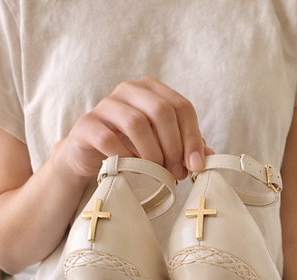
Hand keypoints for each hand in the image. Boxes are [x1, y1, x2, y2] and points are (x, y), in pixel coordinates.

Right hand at [56, 76, 211, 180]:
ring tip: (156, 172)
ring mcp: (105, 105)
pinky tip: (131, 168)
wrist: (89, 155)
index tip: (196, 165)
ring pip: (136, 123)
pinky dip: (125, 157)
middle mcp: (129, 90)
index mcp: (152, 90)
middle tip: (176, 172)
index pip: (181, 106)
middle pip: (161, 111)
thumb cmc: (130, 147)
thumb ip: (184, 147)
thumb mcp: (161, 145)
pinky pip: (109, 139)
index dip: (192, 137)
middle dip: (173, 146)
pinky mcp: (87, 124)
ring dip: (152, 153)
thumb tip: (209, 158)